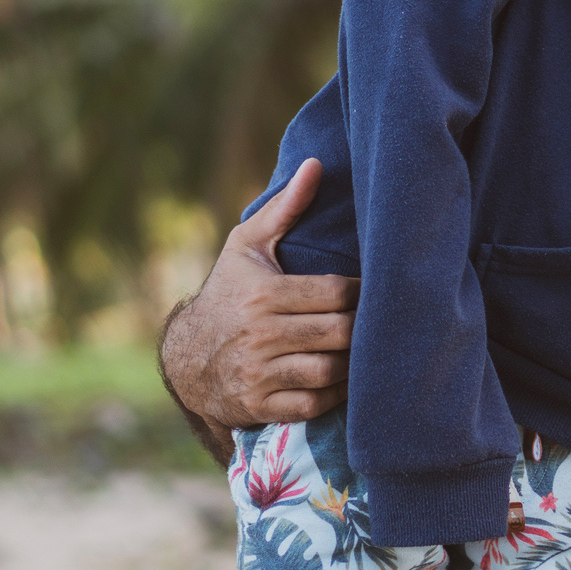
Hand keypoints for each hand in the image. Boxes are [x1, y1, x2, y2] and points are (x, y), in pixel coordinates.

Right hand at [158, 158, 357, 462]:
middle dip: (367, 328)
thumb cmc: (229, 292)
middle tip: (385, 320)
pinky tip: (348, 377)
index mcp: (265, 295)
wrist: (185, 356)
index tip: (379, 288)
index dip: (366, 292)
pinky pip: (314, 405)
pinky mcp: (261, 405)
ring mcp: (260, 374)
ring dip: (357, 363)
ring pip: (330, 371)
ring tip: (371, 348)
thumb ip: (285, 207)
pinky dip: (337, 395)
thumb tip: (317, 164)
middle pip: (340, 333)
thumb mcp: (248, 245)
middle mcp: (261, 336)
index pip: (337, 293)